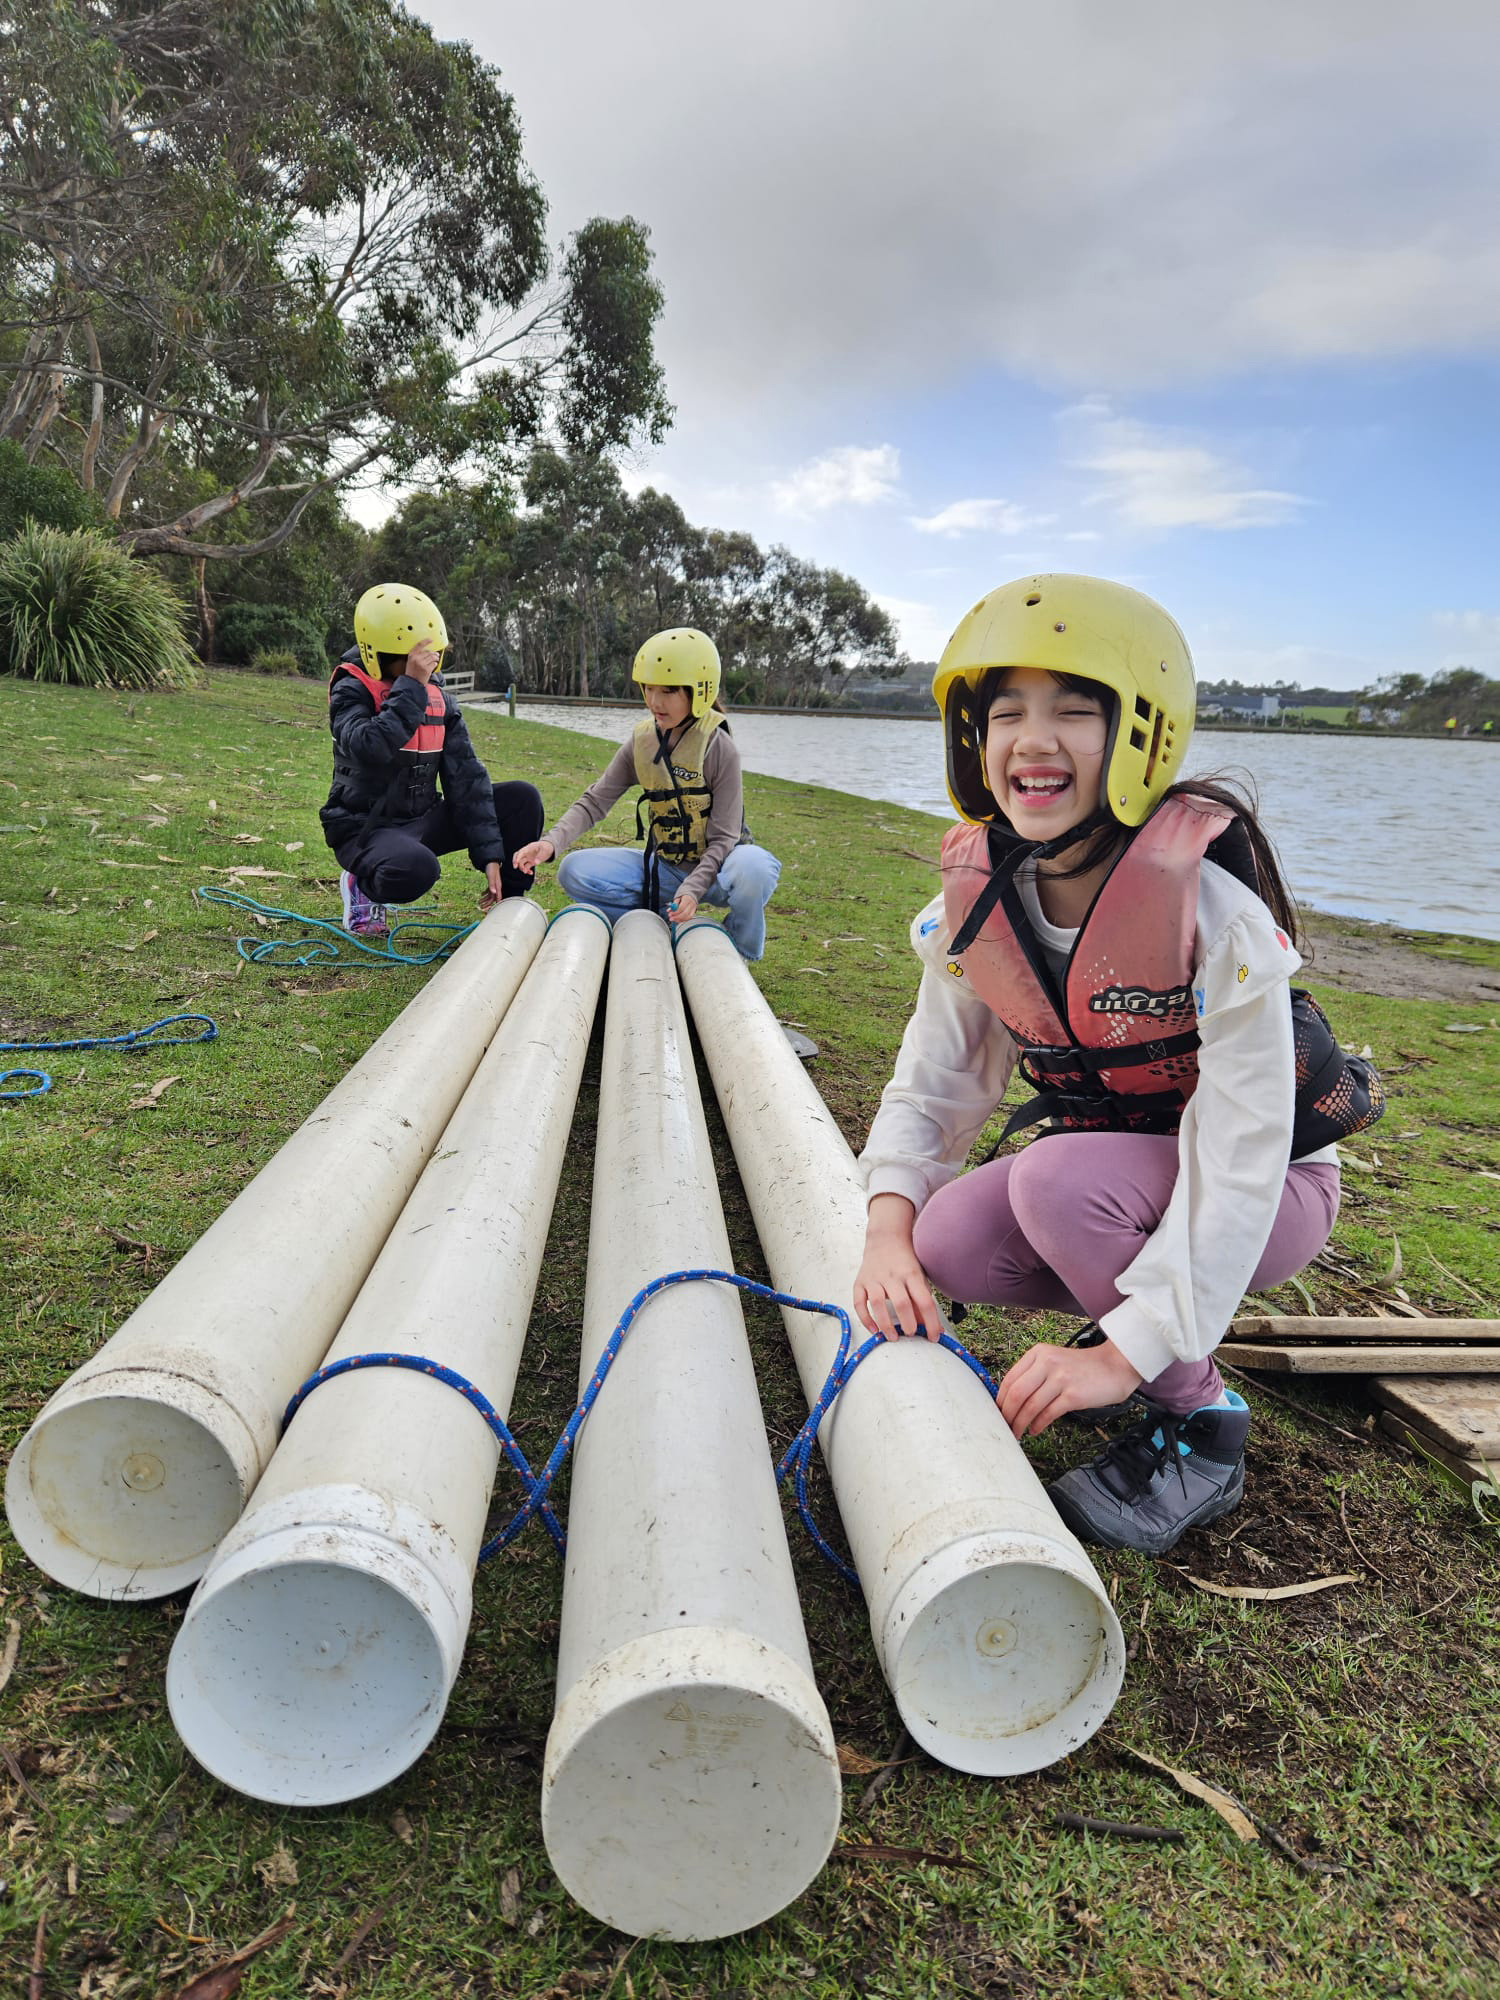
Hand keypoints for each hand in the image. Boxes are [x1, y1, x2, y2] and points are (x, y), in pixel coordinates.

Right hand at [403, 639, 439, 684]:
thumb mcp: (411, 662)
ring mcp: (422, 664)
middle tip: (437, 655)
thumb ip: (417, 656)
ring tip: (436, 659)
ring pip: (432, 657)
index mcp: (411, 655)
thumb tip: (428, 651)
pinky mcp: (427, 669)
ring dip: (436, 658)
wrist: (412, 682)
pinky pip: (434, 664)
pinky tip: (433, 665)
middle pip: (428, 652)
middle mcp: (416, 658)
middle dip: (434, 653)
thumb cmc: (412, 672)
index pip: (419, 645)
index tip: (431, 639)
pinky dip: (435, 664)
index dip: (426, 641)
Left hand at [478, 860, 503, 910]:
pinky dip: (485, 893)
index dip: (495, 904)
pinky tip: (481, 895)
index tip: (491, 910)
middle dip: (487, 904)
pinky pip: (489, 891)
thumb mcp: (491, 876)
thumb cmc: (491, 868)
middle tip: (481, 908)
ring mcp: (494, 885)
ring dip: (485, 899)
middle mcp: (497, 887)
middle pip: (492, 898)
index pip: (497, 898)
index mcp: (497, 887)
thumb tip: (493, 892)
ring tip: (479, 903)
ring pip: (490, 895)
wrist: (491, 861)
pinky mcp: (491, 883)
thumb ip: (491, 884)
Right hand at [511, 838, 553, 875]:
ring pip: (521, 863)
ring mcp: (528, 858)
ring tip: (526, 872)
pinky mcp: (531, 862)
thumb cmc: (546, 847)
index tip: (516, 863)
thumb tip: (535, 863)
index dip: (517, 857)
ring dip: (522, 868)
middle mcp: (526, 853)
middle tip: (515, 867)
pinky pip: (526, 867)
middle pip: (517, 857)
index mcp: (528, 848)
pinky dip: (527, 871)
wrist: (549, 848)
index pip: (520, 852)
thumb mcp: (545, 850)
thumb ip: (540, 856)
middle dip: (515, 862)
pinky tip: (531, 873)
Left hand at [666, 890, 698, 925]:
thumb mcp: (677, 899)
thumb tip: (668, 910)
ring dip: (679, 920)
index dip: (675, 912)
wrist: (690, 897)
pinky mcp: (694, 913)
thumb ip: (673, 905)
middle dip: (677, 917)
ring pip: (687, 917)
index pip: (681, 908)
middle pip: (685, 913)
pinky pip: (688, 918)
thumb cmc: (683, 898)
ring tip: (673, 919)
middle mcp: (691, 904)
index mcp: (687, 899)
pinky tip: (677, 920)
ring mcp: (694, 909)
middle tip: (671, 919)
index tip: (670, 914)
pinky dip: (682, 920)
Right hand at [852, 1193, 940, 1340]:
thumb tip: (932, 1329)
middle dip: (908, 1323)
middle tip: (911, 1334)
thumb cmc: (906, 1261)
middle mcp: (892, 1276)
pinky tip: (874, 1330)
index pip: (924, 1301)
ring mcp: (874, 1279)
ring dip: (886, 1324)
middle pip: (902, 1303)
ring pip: (877, 1304)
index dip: (931, 1322)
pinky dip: (865, 1318)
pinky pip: (859, 1303)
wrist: (885, 1238)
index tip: (933, 1337)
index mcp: (911, 1274)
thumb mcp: (919, 1277)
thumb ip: (923, 1302)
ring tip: (893, 1337)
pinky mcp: (860, 1282)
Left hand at [995, 1337, 1142, 1439]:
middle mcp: (1047, 1362)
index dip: (1000, 1399)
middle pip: (1016, 1394)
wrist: (1115, 1366)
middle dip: (1006, 1414)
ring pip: (1029, 1406)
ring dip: (1020, 1424)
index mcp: (1038, 1353)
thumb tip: (1010, 1400)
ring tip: (1017, 1433)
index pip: (1009, 1379)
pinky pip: (1047, 1414)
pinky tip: (1035, 1430)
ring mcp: (1060, 1378)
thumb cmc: (1083, 1368)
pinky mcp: (1073, 1395)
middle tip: (1004, 1427)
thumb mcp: (1054, 1361)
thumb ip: (1034, 1374)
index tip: (997, 1412)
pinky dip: (1037, 1425)